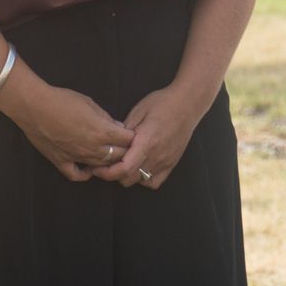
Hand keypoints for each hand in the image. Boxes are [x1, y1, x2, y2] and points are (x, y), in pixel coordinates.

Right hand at [0, 77, 134, 181]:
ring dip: (109, 163)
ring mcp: (77, 157)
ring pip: (101, 167)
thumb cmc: (62, 100)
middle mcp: (93, 148)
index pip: (128, 140)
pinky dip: (85, 175)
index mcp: (102, 132)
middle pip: (118, 156)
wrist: (35, 106)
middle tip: (126, 146)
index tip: (133, 134)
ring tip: (111, 157)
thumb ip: (106, 118)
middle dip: (125, 151)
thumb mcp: (90, 103)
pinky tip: (89, 169)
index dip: (133, 137)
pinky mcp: (61, 161)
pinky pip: (77, 175)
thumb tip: (117, 126)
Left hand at [91, 85, 209, 190]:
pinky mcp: (172, 163)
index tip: (97, 168)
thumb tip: (112, 143)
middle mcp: (156, 155)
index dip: (107, 173)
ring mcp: (165, 161)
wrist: (187, 103)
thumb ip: (124, 130)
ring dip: (128, 176)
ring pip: (140, 181)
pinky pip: (154, 182)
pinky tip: (140, 168)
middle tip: (107, 164)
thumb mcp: (138, 111)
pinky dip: (144, 179)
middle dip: (114, 175)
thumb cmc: (162, 103)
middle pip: (129, 179)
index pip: (124, 168)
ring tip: (124, 164)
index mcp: (146, 142)